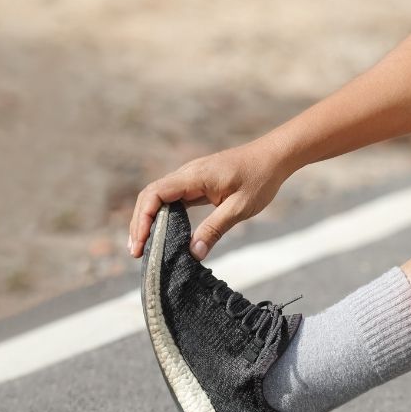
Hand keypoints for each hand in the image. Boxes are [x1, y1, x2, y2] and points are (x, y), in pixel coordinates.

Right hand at [128, 141, 294, 259]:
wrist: (273, 157)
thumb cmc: (259, 179)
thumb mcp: (239, 208)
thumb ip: (214, 229)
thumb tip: (193, 254)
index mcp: (193, 176)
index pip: (154, 195)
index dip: (142, 220)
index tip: (140, 244)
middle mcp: (187, 174)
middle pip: (150, 196)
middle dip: (139, 224)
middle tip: (136, 253)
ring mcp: (190, 178)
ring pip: (159, 198)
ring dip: (149, 221)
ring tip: (145, 248)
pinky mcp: (197, 184)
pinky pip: (173, 200)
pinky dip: (164, 216)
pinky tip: (164, 234)